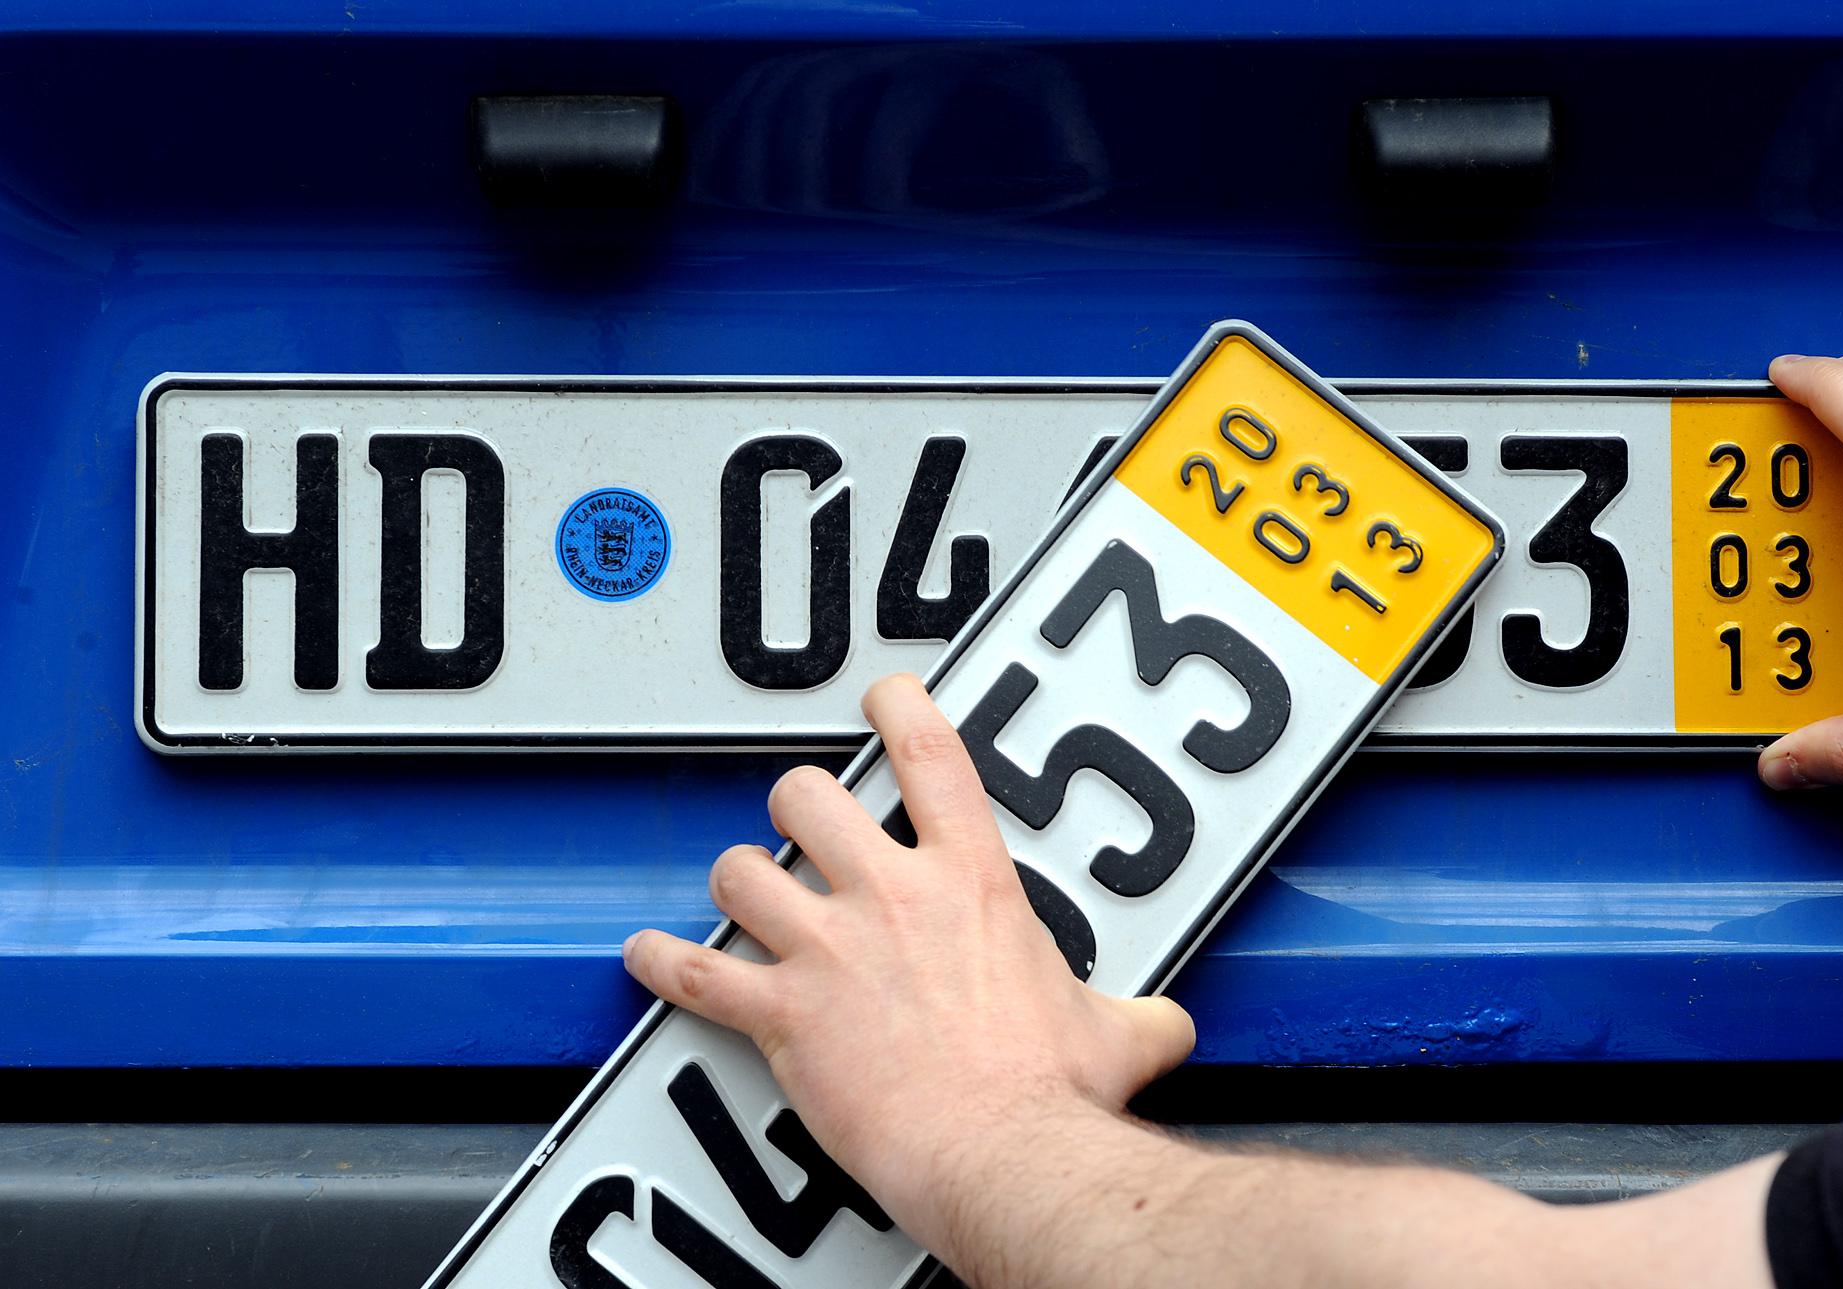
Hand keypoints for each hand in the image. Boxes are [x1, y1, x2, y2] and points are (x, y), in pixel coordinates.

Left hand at [621, 674, 1193, 1246]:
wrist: (1002, 1153)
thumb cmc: (1051, 1096)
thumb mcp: (1122, 1037)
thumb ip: (1142, 1017)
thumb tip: (1170, 1029)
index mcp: (972, 883)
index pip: (930, 757)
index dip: (899, 708)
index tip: (883, 694)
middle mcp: (893, 898)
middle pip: (807, 797)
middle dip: (797, 804)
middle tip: (805, 826)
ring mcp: (831, 951)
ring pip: (742, 872)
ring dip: (737, 880)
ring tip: (744, 891)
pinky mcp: (785, 1015)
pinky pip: (698, 976)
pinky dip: (664, 966)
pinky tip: (647, 957)